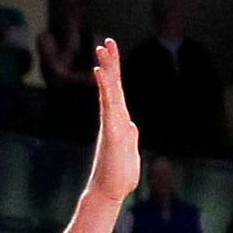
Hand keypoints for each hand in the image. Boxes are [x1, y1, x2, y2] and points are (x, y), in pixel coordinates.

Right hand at [85, 37, 144, 202]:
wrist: (110, 191)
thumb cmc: (119, 175)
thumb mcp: (130, 151)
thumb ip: (129, 136)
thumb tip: (131, 126)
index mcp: (120, 121)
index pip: (118, 91)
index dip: (115, 72)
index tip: (112, 52)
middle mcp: (113, 118)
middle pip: (112, 86)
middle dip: (110, 63)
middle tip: (107, 41)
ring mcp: (111, 123)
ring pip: (109, 91)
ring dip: (106, 70)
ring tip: (102, 49)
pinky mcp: (111, 131)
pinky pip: (108, 105)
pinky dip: (105, 88)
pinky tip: (100, 73)